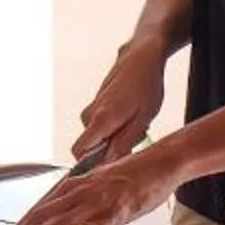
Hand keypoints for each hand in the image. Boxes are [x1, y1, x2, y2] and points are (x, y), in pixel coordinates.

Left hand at [0, 148, 183, 224]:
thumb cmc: (132, 174)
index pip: (40, 208)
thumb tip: (72, 217)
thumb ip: (83, 200)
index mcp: (74, 186)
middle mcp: (80, 192)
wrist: (159, 163)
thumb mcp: (98, 184)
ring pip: (61, 224)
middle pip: (41, 214)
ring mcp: (97, 202)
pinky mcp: (116, 211)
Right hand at [74, 38, 170, 161]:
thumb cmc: (145, 87)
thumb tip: (108, 163)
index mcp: (100, 120)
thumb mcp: (142, 120)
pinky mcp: (97, 103)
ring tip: (136, 125)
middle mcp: (90, 114)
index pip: (78, 151)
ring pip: (97, 134)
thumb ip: (123, 143)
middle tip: (134, 141)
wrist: (141, 58)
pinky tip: (132, 115)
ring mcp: (92, 107)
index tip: (107, 167)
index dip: (89, 163)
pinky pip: (100, 124)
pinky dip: (115, 126)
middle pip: (89, 145)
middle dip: (108, 149)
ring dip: (113, 137)